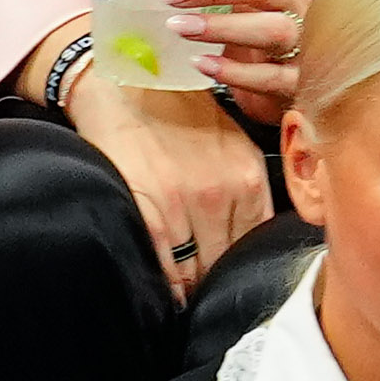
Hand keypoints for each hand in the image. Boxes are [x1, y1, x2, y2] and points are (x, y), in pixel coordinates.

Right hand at [63, 66, 271, 303]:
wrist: (124, 85)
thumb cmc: (176, 113)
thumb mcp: (232, 141)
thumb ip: (247, 186)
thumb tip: (254, 236)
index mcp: (248, 176)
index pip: (254, 243)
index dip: (242, 265)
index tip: (232, 276)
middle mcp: (220, 193)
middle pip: (225, 261)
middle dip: (216, 279)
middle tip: (209, 290)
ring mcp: (183, 205)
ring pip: (195, 270)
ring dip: (192, 286)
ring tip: (188, 293)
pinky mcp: (149, 212)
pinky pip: (165, 268)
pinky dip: (168, 286)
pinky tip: (168, 294)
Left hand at [150, 0, 309, 122]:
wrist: (273, 85)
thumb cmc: (242, 26)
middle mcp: (295, 4)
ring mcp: (300, 44)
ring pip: (274, 29)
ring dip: (223, 28)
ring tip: (179, 28)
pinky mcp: (294, 83)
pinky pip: (271, 78)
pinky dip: (235, 73)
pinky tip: (201, 65)